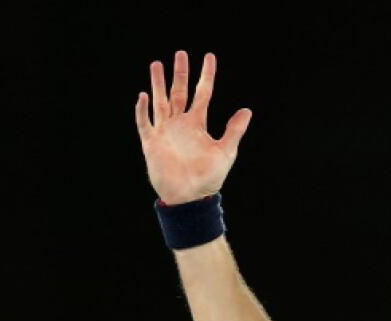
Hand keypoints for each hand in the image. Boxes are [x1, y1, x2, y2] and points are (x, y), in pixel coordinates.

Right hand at [134, 51, 251, 204]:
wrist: (190, 197)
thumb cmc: (209, 177)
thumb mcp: (225, 151)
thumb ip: (234, 130)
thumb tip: (247, 110)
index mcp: (197, 123)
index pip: (202, 93)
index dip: (206, 75)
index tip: (209, 57)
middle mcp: (180, 123)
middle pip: (178, 92)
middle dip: (179, 73)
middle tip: (181, 53)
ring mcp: (164, 131)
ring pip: (160, 101)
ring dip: (158, 84)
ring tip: (157, 64)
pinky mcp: (151, 143)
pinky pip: (144, 123)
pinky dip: (142, 110)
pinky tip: (143, 96)